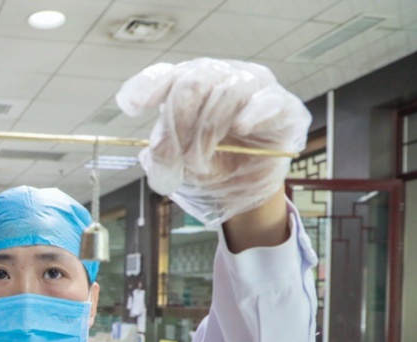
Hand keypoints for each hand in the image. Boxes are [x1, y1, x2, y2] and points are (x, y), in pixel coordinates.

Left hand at [116, 58, 310, 225]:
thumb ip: (161, 158)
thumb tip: (154, 153)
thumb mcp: (176, 168)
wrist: (244, 192)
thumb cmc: (209, 169)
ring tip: (198, 162)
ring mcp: (254, 88)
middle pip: (192, 85)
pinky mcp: (283, 105)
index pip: (166, 75)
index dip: (147, 87)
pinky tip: (241, 127)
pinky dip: (252, 113)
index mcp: (188, 86)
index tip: (133, 107)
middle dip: (178, 127)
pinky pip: (267, 100)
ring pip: (225, 93)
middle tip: (175, 160)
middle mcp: (220, 78)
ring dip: (206, 134)